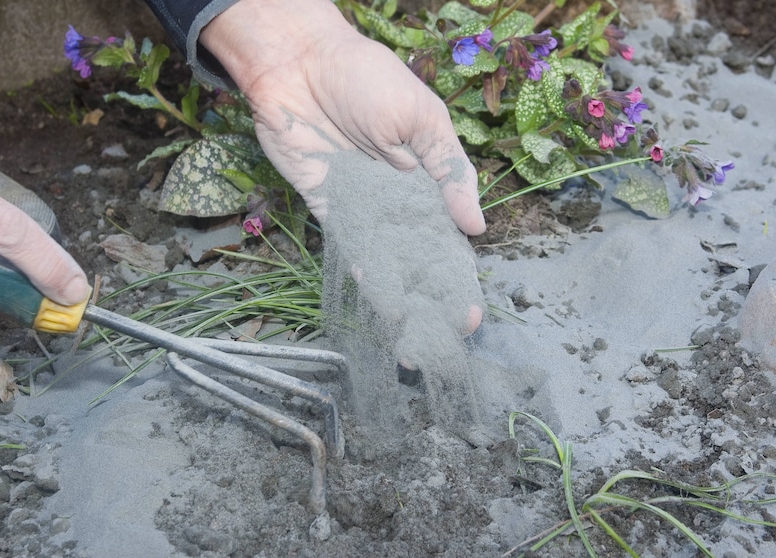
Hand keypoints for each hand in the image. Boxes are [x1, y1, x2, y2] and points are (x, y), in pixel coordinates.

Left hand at [202, 0, 485, 343]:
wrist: (300, 64)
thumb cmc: (368, 77)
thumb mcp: (423, 119)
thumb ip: (449, 172)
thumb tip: (475, 226)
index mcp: (430, 175)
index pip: (451, 235)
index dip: (461, 273)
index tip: (472, 311)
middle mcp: (400, 197)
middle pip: (421, 257)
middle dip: (435, 298)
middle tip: (448, 337)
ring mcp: (365, 204)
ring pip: (389, 260)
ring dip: (403, 297)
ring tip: (413, 337)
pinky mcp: (330, 207)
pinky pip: (350, 246)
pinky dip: (365, 273)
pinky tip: (381, 303)